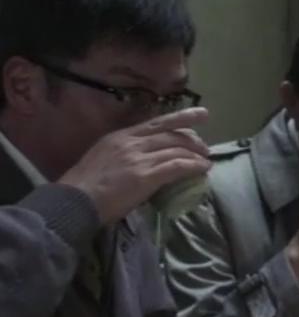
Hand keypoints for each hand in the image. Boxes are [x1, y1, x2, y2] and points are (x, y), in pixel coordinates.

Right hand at [58, 107, 211, 226]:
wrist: (74, 201)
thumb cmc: (84, 185)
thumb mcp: (103, 157)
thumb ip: (124, 153)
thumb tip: (145, 158)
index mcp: (120, 136)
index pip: (157, 122)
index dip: (181, 118)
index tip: (201, 115)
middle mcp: (132, 142)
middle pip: (171, 134)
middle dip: (193, 139)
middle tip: (205, 148)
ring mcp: (139, 158)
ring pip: (177, 149)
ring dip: (196, 155)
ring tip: (206, 162)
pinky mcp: (145, 176)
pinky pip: (177, 166)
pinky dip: (193, 166)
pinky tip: (202, 169)